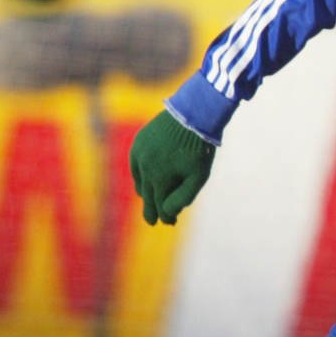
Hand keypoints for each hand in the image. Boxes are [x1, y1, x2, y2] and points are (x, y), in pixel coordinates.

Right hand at [129, 110, 215, 224]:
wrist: (193, 113)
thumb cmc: (199, 147)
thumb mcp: (199, 176)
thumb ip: (183, 197)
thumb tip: (168, 212)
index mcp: (159, 178)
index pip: (159, 205)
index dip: (165, 216)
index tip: (169, 222)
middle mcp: (144, 167)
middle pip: (147, 195)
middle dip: (152, 209)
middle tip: (152, 221)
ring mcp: (139, 154)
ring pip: (140, 181)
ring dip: (146, 192)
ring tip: (152, 200)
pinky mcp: (138, 142)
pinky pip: (136, 165)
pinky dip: (140, 175)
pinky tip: (146, 180)